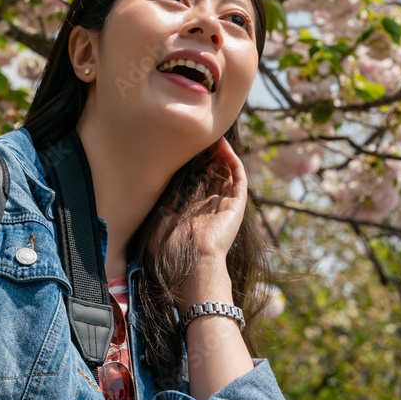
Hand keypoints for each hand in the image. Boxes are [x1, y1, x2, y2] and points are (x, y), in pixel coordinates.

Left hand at [150, 137, 247, 264]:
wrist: (193, 262)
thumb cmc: (174, 249)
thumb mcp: (161, 221)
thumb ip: (164, 202)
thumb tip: (162, 183)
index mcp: (194, 211)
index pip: (197, 182)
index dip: (194, 164)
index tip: (185, 149)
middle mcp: (211, 207)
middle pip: (213, 174)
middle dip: (208, 156)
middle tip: (200, 139)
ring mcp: (225, 205)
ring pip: (227, 173)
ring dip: (221, 155)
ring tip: (213, 137)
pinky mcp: (237, 205)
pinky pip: (239, 178)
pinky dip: (233, 161)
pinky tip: (224, 147)